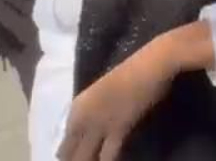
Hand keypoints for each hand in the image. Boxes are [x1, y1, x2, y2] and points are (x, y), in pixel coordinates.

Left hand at [58, 36, 176, 160]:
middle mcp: (82, 117)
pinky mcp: (118, 128)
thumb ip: (94, 111)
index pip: (64, 141)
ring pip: (84, 157)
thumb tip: (93, 130)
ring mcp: (98, 124)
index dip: (68, 153)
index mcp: (77, 107)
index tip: (74, 158)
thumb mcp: (102, 93)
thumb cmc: (131, 72)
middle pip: (68, 152)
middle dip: (74, 160)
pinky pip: (108, 154)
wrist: (150, 64)